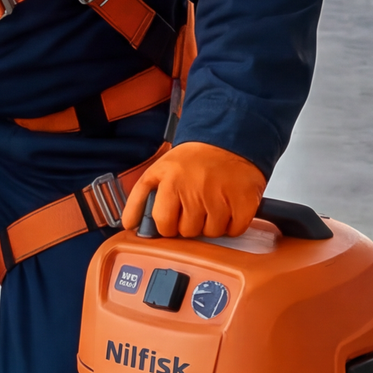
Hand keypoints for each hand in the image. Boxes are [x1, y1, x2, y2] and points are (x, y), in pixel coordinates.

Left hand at [122, 143, 267, 241]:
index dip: (168, 224)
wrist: (227, 139)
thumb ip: (138, 198)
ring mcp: (221, 198)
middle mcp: (195, 191)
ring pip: (212, 233)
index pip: (164, 224)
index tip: (173, 216)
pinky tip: (228, 207)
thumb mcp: (158, 171)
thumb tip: (128, 225)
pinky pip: (234, 230)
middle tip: (195, 205)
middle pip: (188, 232)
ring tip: (211, 203)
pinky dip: (232, 224)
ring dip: (211, 224)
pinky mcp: (244, 202)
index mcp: (171, 182)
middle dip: (190, 223)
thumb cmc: (191, 160)